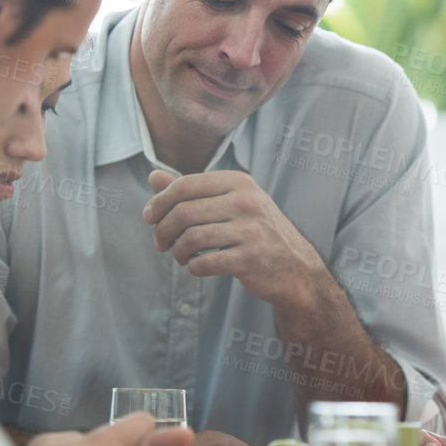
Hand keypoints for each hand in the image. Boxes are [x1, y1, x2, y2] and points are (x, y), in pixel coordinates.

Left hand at [143, 170, 327, 309]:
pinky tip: (198, 266)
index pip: (185, 185)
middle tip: (161, 243)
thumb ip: (191, 191)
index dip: (159, 201)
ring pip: (190, 239)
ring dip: (177, 252)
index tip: (150, 217)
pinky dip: (194, 267)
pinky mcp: (250, 259)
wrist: (295, 267)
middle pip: (183, 213)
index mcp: (239, 182)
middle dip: (163, 230)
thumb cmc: (256, 231)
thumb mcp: (229, 203)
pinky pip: (204, 263)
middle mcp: (246, 202)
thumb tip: (153, 177)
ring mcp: (251, 230)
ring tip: (181, 256)